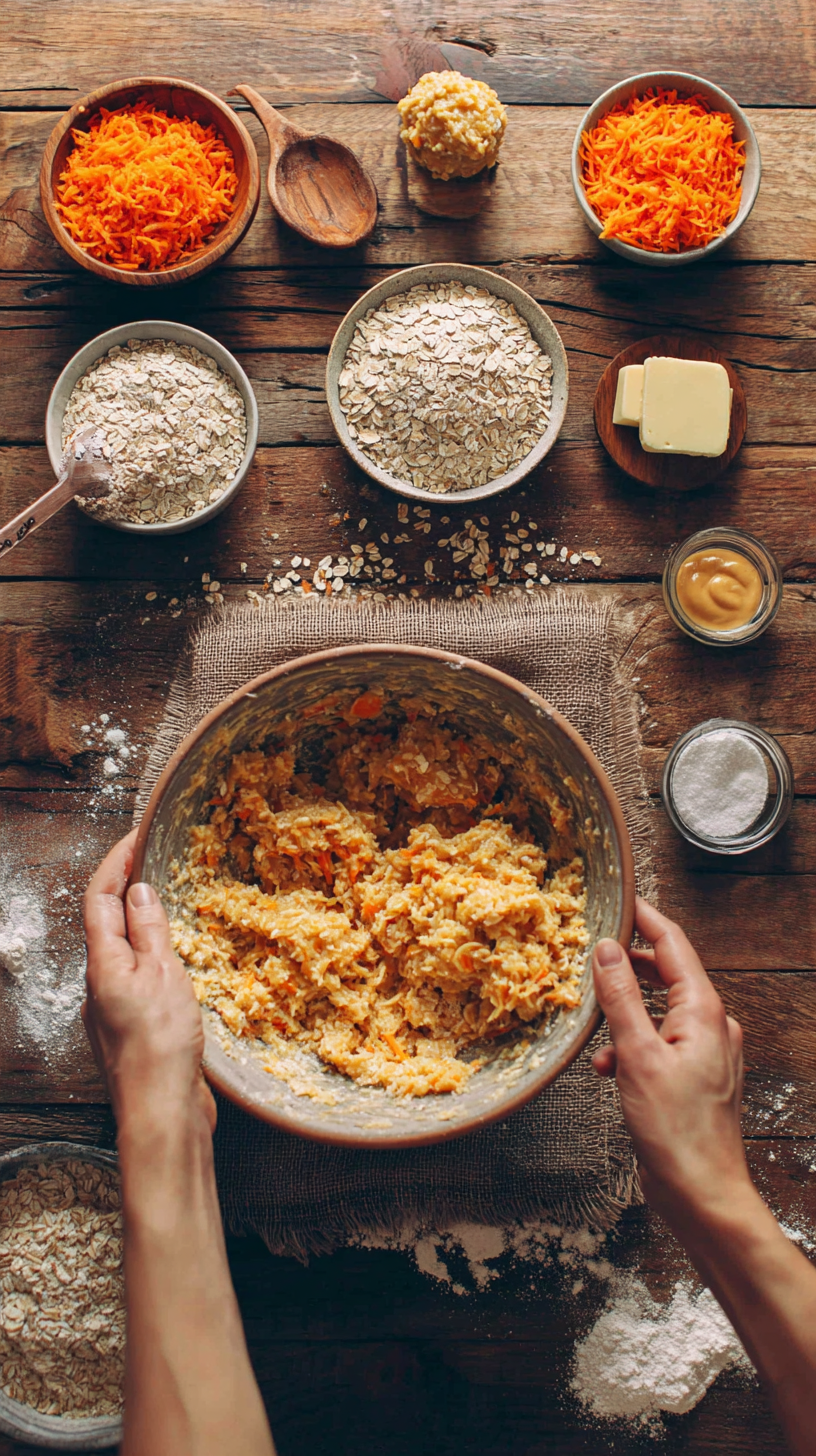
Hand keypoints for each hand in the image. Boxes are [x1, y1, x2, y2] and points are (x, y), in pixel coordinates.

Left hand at [83, 830, 215, 1136]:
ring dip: (145, 927)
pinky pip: (139, 980)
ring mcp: (112, 1008)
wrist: (161, 1113)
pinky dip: (155, 960)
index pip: (99, 897)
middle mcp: (99, 983)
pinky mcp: (132, 1029)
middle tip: (160, 864)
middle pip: (107, 923)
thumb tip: (140, 890)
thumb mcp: (163, 974)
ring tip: (176, 909)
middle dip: (129, 889)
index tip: (138, 836)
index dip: (116, 861)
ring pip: (124, 953)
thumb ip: (150, 931)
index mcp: (102, 963)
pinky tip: (181, 966)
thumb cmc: (161, 1045)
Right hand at [591, 896, 750, 1227]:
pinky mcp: (692, 1079)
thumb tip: (608, 950)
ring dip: (623, 1017)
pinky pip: (657, 1045)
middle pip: (665, 975)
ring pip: (657, 1013)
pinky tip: (608, 1070)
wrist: (703, 1194)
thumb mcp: (637, 1056)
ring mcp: (704, 1054)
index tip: (620, 898)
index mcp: (704, 1011)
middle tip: (592, 955)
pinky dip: (631, 1049)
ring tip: (595, 1033)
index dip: (646, 918)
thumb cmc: (677, 1130)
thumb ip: (620, 999)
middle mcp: (710, 1026)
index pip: (673, 945)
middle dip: (626, 968)